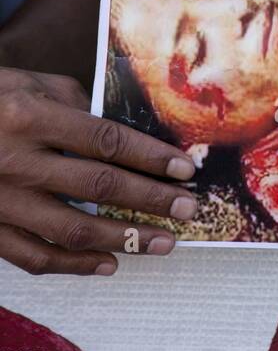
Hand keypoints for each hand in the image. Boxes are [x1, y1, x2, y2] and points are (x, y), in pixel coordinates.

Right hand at [0, 67, 198, 275]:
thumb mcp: (30, 83)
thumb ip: (76, 104)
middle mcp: (15, 161)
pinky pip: (35, 257)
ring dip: (124, 239)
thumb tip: (123, 132)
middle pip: (97, 187)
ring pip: (72, 231)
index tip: (183, 169)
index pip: (104, 140)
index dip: (149, 157)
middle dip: (151, 200)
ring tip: (163, 242)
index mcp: (29, 117)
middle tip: (188, 209)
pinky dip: (75, 267)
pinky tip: (109, 264)